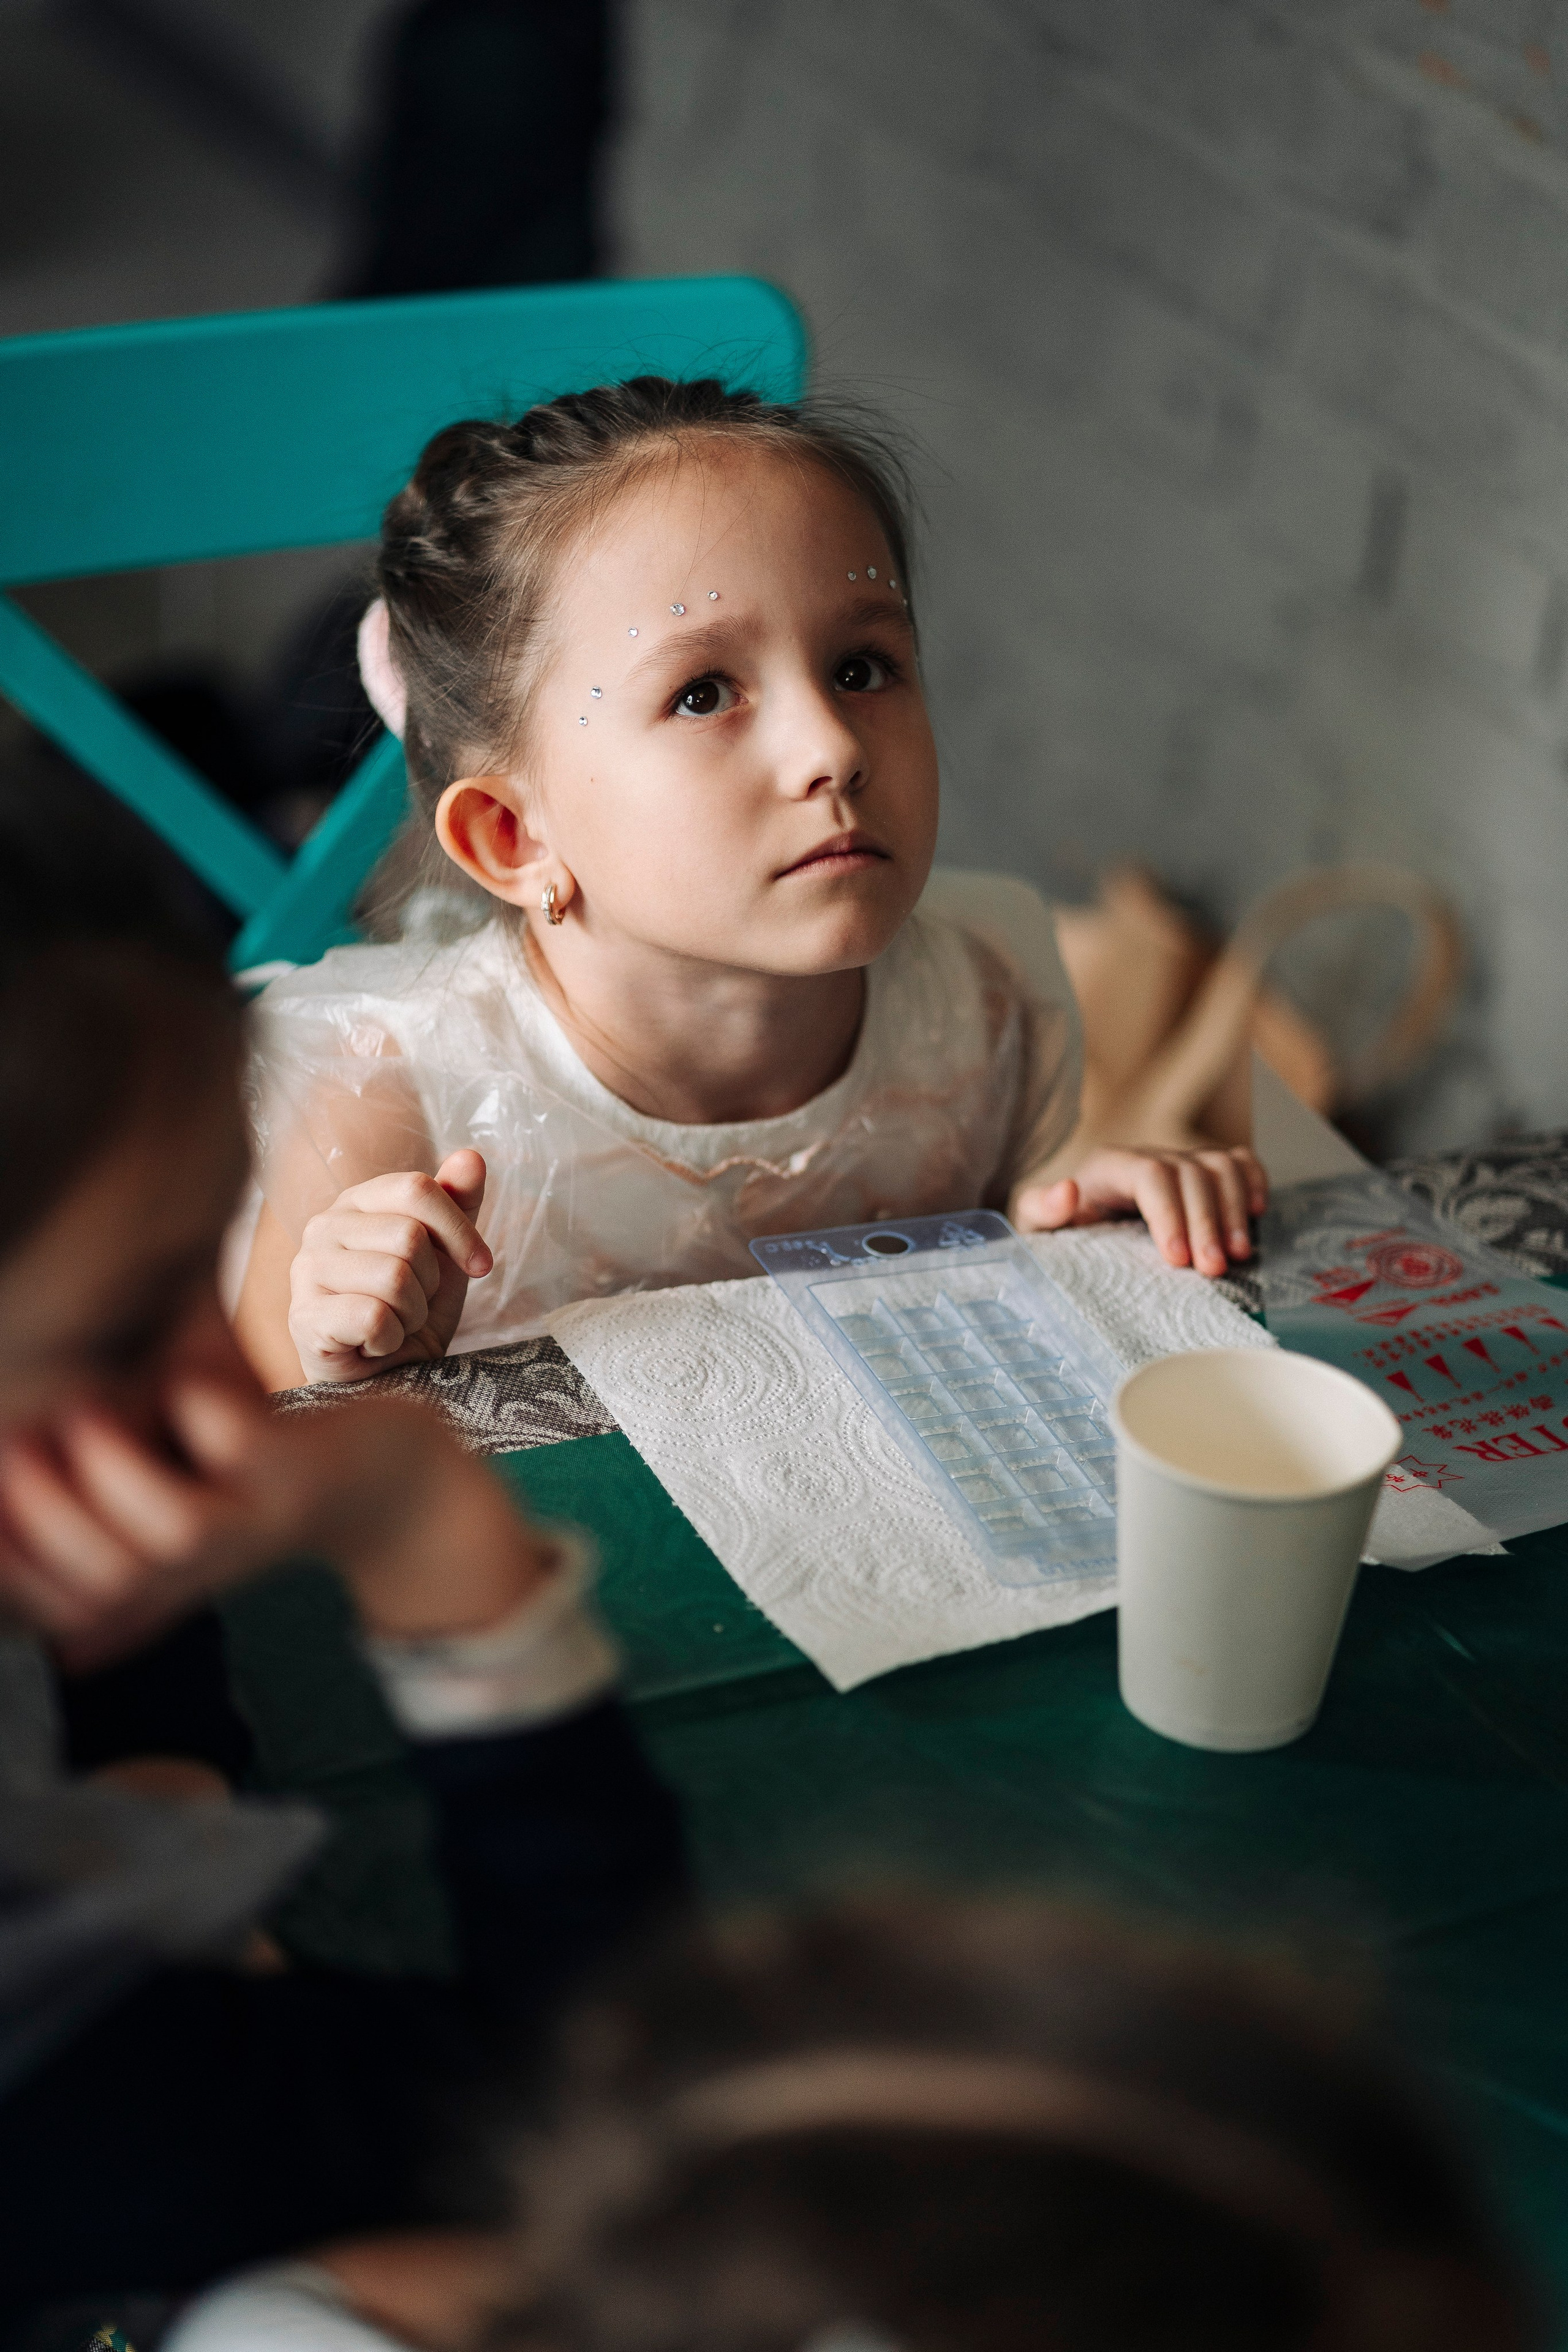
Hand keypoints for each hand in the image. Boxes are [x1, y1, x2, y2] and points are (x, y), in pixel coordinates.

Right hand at [0, 1381, 311, 1668]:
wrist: (392, 1483)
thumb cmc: (268, 1501)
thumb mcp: (193, 1549)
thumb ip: (129, 1590)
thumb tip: (61, 1647)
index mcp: (168, 1576)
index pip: (72, 1602)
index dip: (17, 1570)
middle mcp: (208, 1557)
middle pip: (115, 1575)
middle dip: (49, 1521)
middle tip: (12, 1448)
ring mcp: (257, 1511)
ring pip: (177, 1527)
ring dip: (116, 1475)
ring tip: (82, 1412)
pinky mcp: (300, 1463)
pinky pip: (248, 1446)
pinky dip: (205, 1414)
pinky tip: (177, 1385)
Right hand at [287, 1150, 491, 1384]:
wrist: (378, 1383)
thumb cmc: (408, 1314)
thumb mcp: (445, 1258)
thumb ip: (458, 1206)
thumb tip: (472, 1156)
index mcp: (358, 1202)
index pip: (417, 1188)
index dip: (460, 1230)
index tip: (481, 1266)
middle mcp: (323, 1226)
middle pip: (409, 1236)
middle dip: (430, 1283)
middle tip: (414, 1306)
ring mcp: (306, 1271)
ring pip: (394, 1277)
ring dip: (412, 1315)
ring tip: (395, 1326)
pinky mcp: (303, 1317)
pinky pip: (374, 1316)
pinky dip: (391, 1340)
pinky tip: (375, 1346)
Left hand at [1013, 1144, 1267, 1276]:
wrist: (1078, 1224)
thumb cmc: (1062, 1230)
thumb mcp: (1036, 1224)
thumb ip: (1042, 1209)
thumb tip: (1066, 1191)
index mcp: (1109, 1166)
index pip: (1150, 1175)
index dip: (1169, 1212)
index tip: (1176, 1258)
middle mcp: (1150, 1158)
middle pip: (1191, 1174)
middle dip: (1206, 1223)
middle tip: (1214, 1270)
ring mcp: (1181, 1162)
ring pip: (1220, 1167)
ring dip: (1234, 1210)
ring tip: (1239, 1255)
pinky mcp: (1203, 1173)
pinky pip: (1238, 1163)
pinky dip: (1253, 1182)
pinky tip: (1257, 1214)